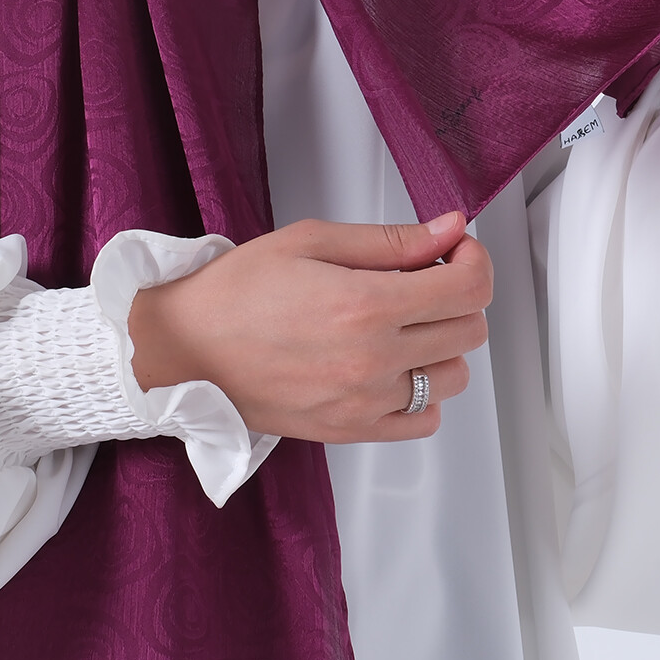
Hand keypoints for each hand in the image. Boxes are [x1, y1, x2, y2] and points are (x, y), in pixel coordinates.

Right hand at [126, 212, 490, 442]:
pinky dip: (421, 392)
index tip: (456, 249)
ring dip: (441, 344)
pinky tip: (390, 365)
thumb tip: (448, 229)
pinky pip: (423, 420)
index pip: (468, 288)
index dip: (475, 260)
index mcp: (366, 305)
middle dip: (457, 294)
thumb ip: (389, 240)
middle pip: (468, 330)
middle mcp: (373, 360)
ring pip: (453, 376)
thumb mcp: (311, 241)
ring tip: (401, 323)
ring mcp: (365, 402)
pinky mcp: (351, 430)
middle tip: (423, 276)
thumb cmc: (235, 291)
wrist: (184, 349)